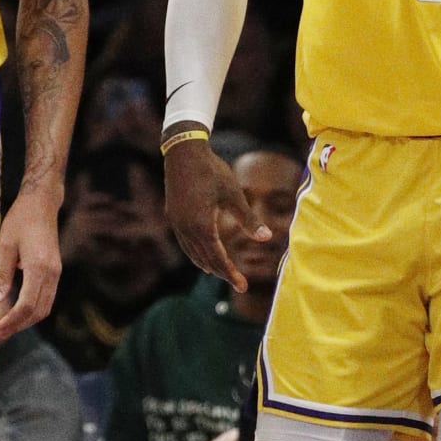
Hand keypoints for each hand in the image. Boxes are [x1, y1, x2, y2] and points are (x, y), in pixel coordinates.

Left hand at [0, 186, 62, 343]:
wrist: (41, 203)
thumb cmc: (20, 219)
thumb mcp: (5, 244)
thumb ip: (2, 273)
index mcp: (39, 267)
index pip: (27, 304)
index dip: (12, 321)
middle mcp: (52, 273)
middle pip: (38, 311)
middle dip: (18, 326)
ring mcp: (56, 273)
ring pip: (44, 307)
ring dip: (25, 320)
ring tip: (4, 326)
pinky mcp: (54, 272)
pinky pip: (45, 298)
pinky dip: (31, 310)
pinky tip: (15, 312)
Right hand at [163, 138, 260, 291]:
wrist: (183, 153)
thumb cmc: (212, 171)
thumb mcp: (234, 194)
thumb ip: (249, 219)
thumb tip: (268, 238)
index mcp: (201, 225)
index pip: (218, 258)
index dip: (231, 274)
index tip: (243, 287)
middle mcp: (186, 229)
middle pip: (205, 260)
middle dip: (222, 273)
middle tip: (238, 284)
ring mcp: (177, 224)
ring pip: (193, 253)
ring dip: (208, 265)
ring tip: (222, 273)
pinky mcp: (173, 217)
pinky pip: (186, 243)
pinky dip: (197, 253)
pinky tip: (205, 254)